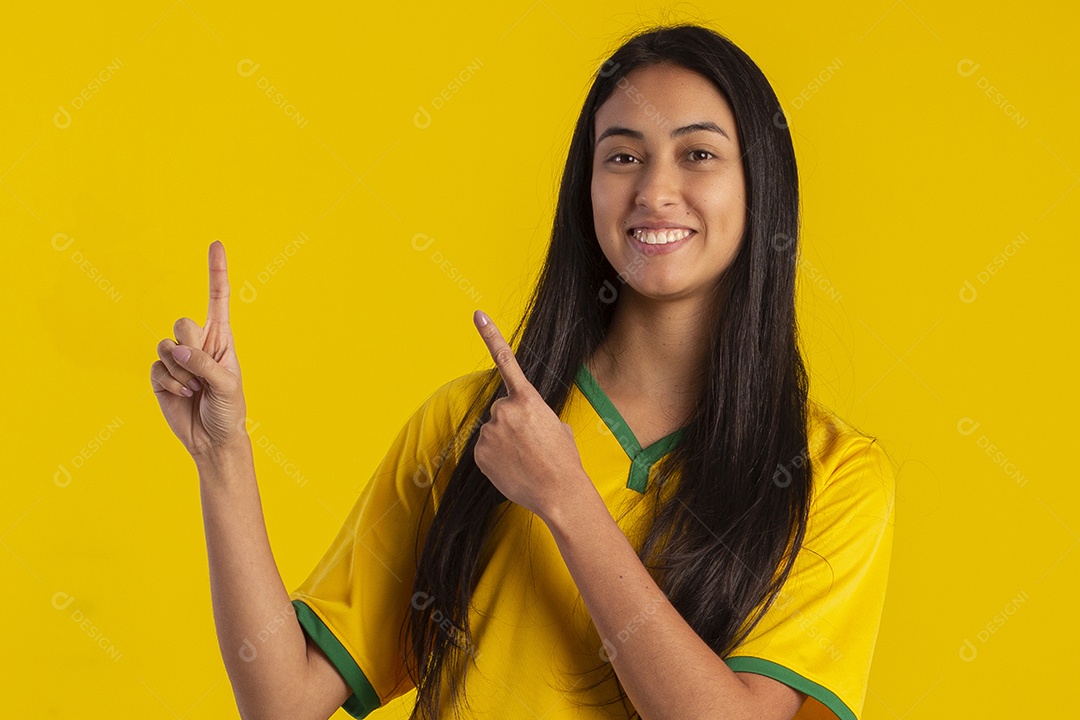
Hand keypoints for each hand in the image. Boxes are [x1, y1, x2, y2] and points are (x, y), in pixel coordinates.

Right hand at [151, 241, 247, 459]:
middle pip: (183, 322)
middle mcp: (198, 343)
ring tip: (195, 389)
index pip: (217, 299)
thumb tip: (177, 350)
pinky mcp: (160, 375)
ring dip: (180, 372)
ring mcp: (177, 358)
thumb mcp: (228, 385)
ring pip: (165, 346)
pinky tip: (182, 395)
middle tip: (202, 371)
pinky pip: (155, 367)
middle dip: (191, 347)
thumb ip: (205, 364)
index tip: (216, 243)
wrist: (213, 439)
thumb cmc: (229, 410)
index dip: (216, 271)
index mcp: (221, 338)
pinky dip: (169, 383)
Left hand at [471, 309, 590, 521]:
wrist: (559, 492)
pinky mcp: (479, 452)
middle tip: (532, 445)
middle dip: (513, 423)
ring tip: (525, 460)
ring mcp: (489, 432)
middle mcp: (504, 410)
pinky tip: (512, 468)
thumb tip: (523, 423)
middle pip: (502, 410)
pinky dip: (495, 458)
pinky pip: (484, 450)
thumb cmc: (564, 460)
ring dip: (505, 442)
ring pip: (493, 431)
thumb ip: (535, 415)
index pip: (506, 361)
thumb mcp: (557, 427)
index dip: (491, 335)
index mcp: (527, 399)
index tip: (477, 314)